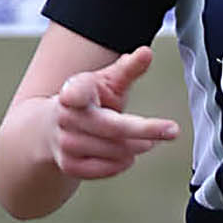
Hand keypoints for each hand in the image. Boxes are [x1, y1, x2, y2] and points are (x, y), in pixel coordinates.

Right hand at [49, 44, 178, 180]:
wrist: (52, 129)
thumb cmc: (87, 101)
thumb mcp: (107, 81)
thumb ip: (128, 69)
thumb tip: (146, 53)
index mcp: (74, 90)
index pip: (75, 92)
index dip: (73, 94)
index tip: (70, 96)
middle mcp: (66, 117)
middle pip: (114, 128)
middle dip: (147, 131)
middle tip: (170, 130)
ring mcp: (65, 143)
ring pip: (116, 151)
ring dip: (138, 147)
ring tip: (144, 141)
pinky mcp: (69, 166)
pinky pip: (109, 169)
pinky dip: (124, 163)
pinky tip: (126, 154)